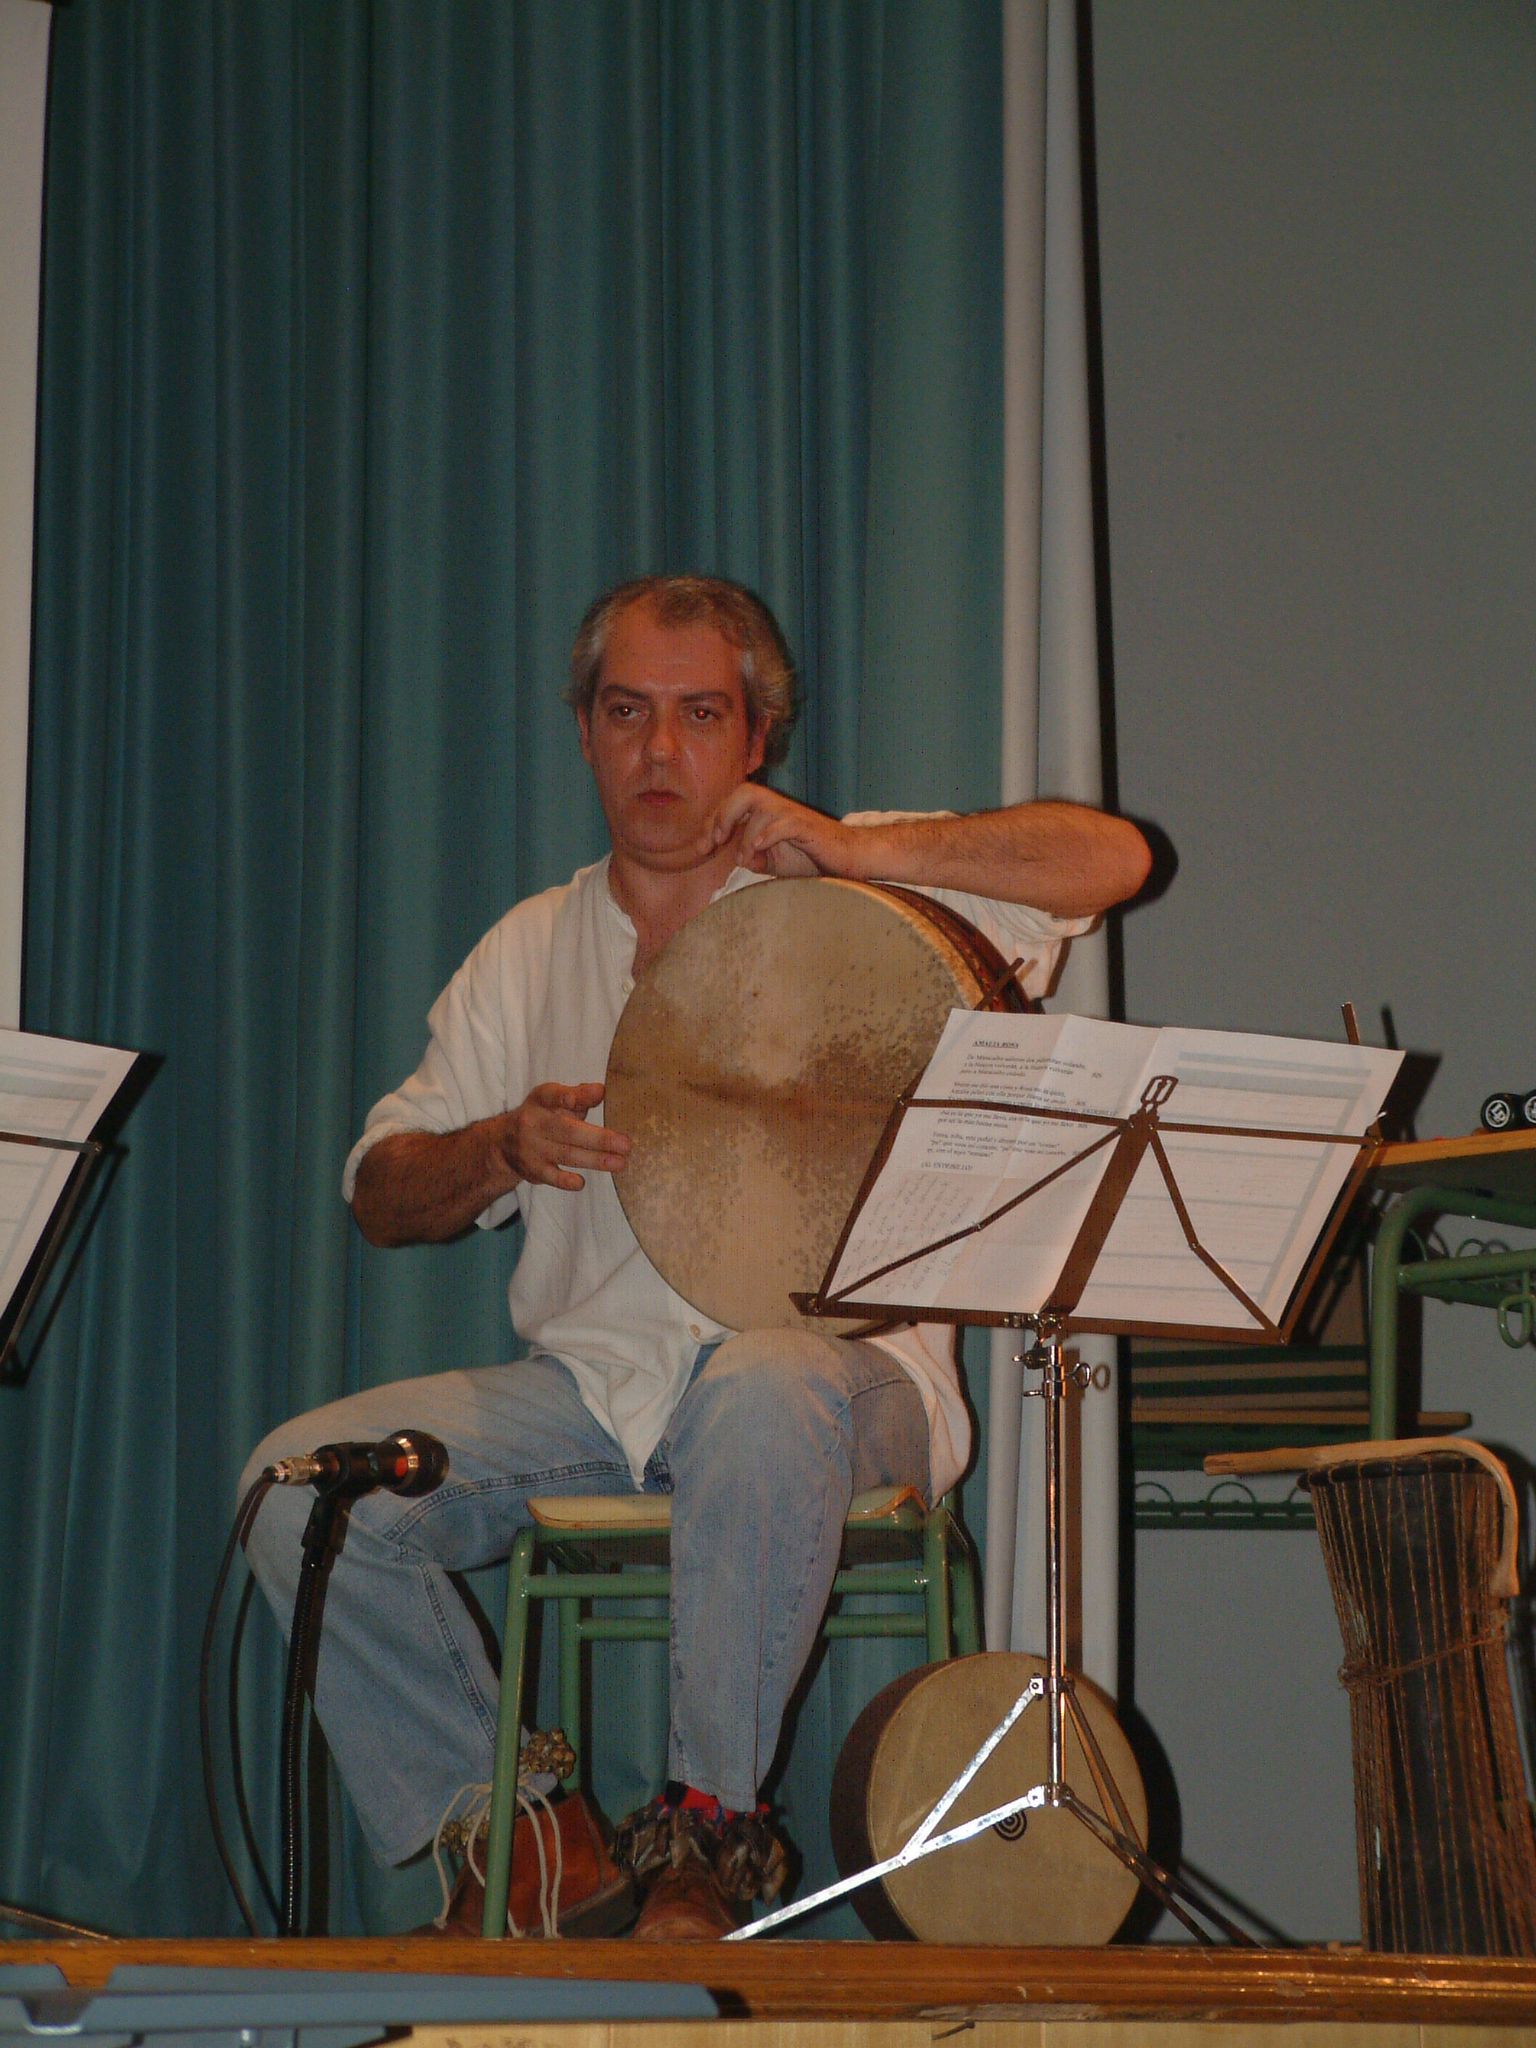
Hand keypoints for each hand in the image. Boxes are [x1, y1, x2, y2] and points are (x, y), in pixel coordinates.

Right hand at [501, 1081, 629, 1192]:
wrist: (504, 1143)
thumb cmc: (543, 1116)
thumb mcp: (555, 1100)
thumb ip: (579, 1095)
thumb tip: (601, 1090)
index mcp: (541, 1100)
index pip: (553, 1095)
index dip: (567, 1096)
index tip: (588, 1096)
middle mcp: (534, 1123)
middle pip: (568, 1131)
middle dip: (599, 1139)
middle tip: (626, 1144)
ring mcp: (532, 1148)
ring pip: (566, 1154)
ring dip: (595, 1160)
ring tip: (620, 1163)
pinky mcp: (532, 1169)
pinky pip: (551, 1177)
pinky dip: (566, 1181)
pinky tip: (581, 1182)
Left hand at [710, 784, 861, 877]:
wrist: (846, 859)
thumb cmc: (811, 858)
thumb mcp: (774, 862)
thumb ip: (754, 858)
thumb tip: (738, 858)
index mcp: (765, 814)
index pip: (732, 805)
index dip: (712, 822)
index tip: (702, 847)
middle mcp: (777, 808)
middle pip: (744, 792)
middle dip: (723, 814)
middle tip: (715, 840)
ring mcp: (792, 814)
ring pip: (761, 808)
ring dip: (746, 833)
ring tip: (744, 856)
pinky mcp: (807, 826)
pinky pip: (784, 822)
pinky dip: (768, 833)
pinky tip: (759, 848)